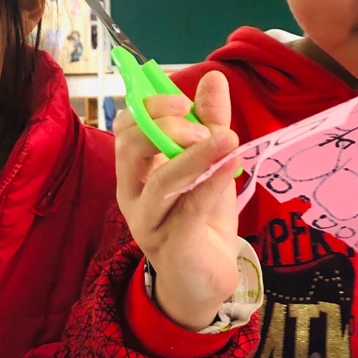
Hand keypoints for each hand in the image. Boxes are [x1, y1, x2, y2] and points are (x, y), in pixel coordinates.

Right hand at [114, 70, 240, 331]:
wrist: (207, 280)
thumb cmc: (200, 219)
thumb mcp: (209, 164)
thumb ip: (209, 122)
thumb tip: (213, 77)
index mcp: (135, 170)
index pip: (126, 128)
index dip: (150, 107)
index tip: (183, 100)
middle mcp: (133, 194)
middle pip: (131, 149)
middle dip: (165, 127)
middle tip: (201, 127)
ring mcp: (149, 222)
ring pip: (160, 183)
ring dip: (193, 156)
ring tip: (226, 138)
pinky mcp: (173, 246)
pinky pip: (188, 210)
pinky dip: (210, 182)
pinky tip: (232, 163)